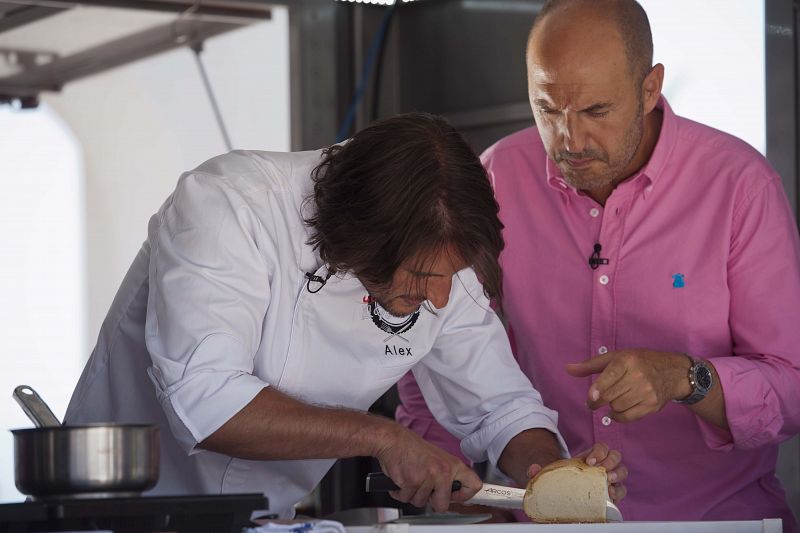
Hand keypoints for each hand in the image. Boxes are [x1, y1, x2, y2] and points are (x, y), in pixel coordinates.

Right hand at [374, 425, 481, 510]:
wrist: (393, 439)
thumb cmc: (412, 448)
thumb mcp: (438, 459)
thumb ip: (449, 476)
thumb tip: (459, 495)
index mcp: (453, 465)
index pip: (474, 485)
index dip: (466, 496)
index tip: (457, 497)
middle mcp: (443, 471)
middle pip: (443, 505)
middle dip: (431, 501)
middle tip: (425, 487)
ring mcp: (428, 477)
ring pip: (421, 503)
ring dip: (413, 494)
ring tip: (411, 477)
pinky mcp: (411, 482)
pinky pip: (406, 499)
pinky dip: (401, 493)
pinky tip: (402, 480)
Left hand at [523, 443, 626, 502]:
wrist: (564, 493)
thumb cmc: (560, 479)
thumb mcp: (549, 473)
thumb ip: (539, 470)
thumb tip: (533, 469)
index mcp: (589, 456)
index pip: (601, 447)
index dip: (598, 451)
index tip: (589, 461)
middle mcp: (602, 465)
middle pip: (615, 456)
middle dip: (611, 461)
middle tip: (601, 470)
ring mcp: (609, 479)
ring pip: (622, 471)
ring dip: (618, 474)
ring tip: (609, 481)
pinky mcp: (612, 494)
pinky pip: (622, 490)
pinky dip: (619, 491)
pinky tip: (610, 494)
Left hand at [565, 349, 691, 421]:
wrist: (673, 373)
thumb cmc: (639, 362)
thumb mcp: (616, 357)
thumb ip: (590, 365)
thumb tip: (567, 369)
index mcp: (627, 361)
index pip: (610, 376)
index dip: (598, 388)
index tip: (591, 396)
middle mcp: (638, 376)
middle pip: (610, 395)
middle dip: (597, 401)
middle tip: (592, 402)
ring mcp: (646, 392)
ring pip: (618, 407)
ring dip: (609, 407)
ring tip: (610, 401)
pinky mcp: (652, 405)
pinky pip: (628, 417)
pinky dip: (618, 416)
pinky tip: (617, 410)